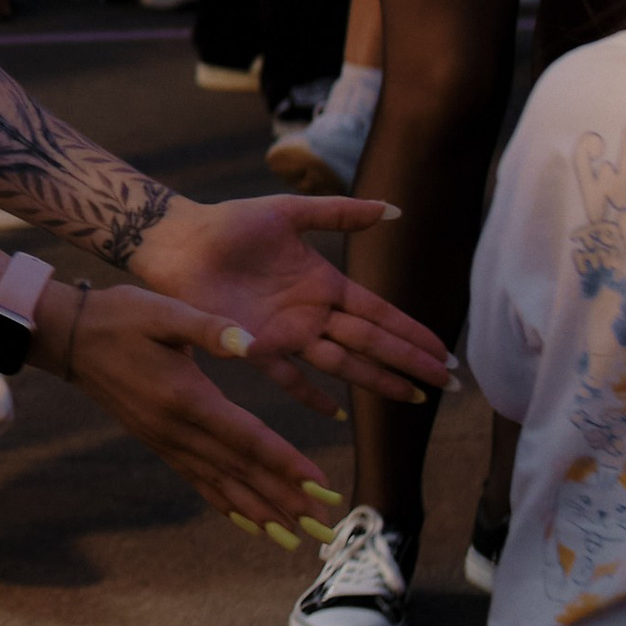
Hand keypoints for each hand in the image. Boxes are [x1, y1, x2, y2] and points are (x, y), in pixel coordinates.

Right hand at [57, 280, 345, 530]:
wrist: (69, 337)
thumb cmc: (120, 316)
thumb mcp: (164, 311)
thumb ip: (208, 327)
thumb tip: (248, 342)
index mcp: (186, 396)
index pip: (246, 437)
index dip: (285, 463)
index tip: (319, 484)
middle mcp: (176, 428)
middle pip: (240, 471)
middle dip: (284, 500)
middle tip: (323, 528)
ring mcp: (165, 440)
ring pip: (221, 484)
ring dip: (261, 511)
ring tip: (295, 537)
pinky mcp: (158, 442)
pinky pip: (198, 480)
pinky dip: (226, 503)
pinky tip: (249, 521)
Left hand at [131, 192, 451, 409]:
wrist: (179, 240)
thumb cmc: (231, 223)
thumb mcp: (291, 213)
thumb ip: (339, 213)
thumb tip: (394, 209)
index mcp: (325, 283)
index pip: (379, 313)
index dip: (411, 332)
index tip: (443, 351)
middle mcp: (312, 313)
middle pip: (370, 342)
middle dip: (407, 362)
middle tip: (446, 384)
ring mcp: (286, 333)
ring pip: (342, 362)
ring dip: (376, 380)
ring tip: (412, 399)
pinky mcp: (255, 346)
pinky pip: (288, 377)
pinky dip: (311, 396)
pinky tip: (338, 415)